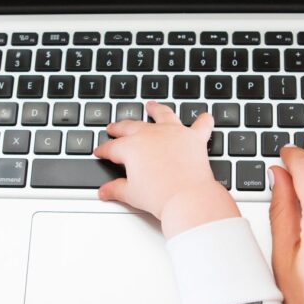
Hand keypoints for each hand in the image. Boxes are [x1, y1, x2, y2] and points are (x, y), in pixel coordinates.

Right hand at [94, 101, 239, 237]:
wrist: (187, 198)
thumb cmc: (160, 196)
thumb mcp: (131, 194)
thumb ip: (115, 189)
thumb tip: (104, 191)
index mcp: (132, 147)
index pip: (112, 147)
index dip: (103, 150)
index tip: (99, 151)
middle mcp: (151, 134)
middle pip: (131, 126)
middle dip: (120, 127)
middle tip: (113, 128)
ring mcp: (173, 133)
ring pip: (162, 114)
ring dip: (156, 109)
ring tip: (151, 106)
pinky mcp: (193, 138)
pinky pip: (200, 125)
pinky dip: (203, 120)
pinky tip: (204, 116)